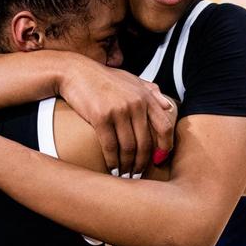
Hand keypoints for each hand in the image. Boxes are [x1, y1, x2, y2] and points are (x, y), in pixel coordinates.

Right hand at [58, 59, 174, 175]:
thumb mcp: (132, 79)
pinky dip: (112, 161)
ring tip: (125, 173)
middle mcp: (135, 104)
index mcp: (146, 97)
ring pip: (128, 147)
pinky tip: (112, 168)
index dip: (165, 147)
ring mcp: (118, 111)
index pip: (164, 127)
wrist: (76, 72)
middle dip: (142, 162)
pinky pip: (110, 146)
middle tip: (138, 172)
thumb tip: (169, 107)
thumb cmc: (104, 78)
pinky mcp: (101, 117)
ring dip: (127, 165)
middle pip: (145, 143)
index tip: (159, 159)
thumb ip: (152, 92)